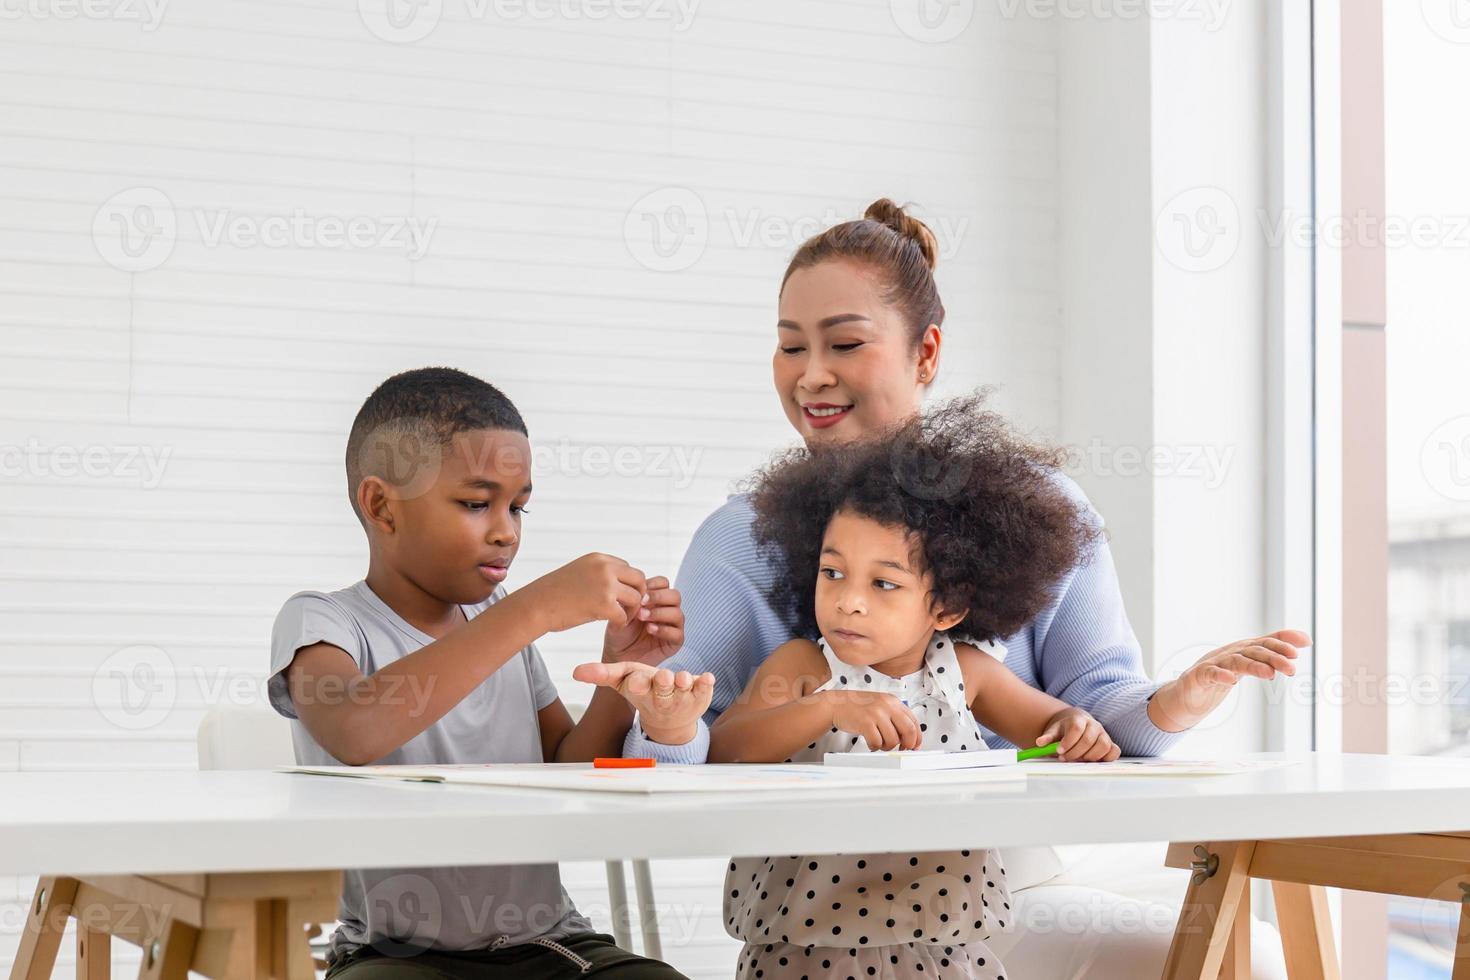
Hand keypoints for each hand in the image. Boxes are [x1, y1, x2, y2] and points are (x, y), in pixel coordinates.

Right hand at [521, 553, 646, 633]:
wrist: (536, 605)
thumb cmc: (554, 593)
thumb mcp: (579, 572)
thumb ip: (599, 574)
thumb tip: (619, 583)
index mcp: (599, 558)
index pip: (628, 567)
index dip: (628, 584)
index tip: (622, 596)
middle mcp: (605, 568)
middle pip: (639, 579)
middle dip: (638, 594)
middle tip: (629, 608)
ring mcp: (606, 585)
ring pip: (636, 598)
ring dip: (632, 610)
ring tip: (621, 617)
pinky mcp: (604, 605)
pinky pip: (624, 615)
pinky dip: (622, 623)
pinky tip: (614, 625)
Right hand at [573, 661, 713, 745]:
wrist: (669, 719)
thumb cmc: (644, 691)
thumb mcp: (623, 680)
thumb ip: (602, 674)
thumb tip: (576, 671)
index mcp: (642, 691)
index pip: (637, 687)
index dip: (638, 683)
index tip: (636, 680)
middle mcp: (662, 696)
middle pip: (662, 689)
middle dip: (662, 683)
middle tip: (662, 677)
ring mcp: (683, 696)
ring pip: (684, 687)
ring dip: (684, 681)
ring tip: (684, 678)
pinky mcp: (700, 694)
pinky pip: (705, 689)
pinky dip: (706, 684)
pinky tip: (707, 677)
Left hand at [602, 576, 683, 666]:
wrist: (617, 656)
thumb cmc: (620, 634)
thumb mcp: (621, 613)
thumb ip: (632, 602)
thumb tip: (640, 592)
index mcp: (656, 600)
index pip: (664, 583)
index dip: (653, 585)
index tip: (639, 592)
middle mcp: (667, 610)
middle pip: (675, 595)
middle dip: (659, 597)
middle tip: (642, 602)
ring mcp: (673, 626)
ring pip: (677, 613)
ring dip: (659, 613)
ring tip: (643, 617)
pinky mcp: (675, 643)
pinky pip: (677, 633)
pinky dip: (663, 629)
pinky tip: (650, 629)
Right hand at [826, 690, 921, 751]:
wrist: (835, 704)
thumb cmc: (858, 707)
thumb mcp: (880, 705)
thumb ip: (894, 717)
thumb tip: (909, 738)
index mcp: (893, 701)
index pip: (914, 721)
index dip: (917, 737)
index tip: (914, 746)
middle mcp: (887, 705)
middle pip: (909, 730)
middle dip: (908, 744)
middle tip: (902, 749)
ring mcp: (876, 713)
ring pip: (893, 740)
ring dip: (887, 747)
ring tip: (879, 743)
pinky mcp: (865, 722)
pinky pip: (877, 742)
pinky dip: (875, 747)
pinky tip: (871, 743)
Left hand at [1037, 707, 1119, 761]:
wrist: (1077, 723)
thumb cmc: (1065, 729)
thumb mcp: (1054, 730)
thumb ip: (1047, 737)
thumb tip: (1039, 743)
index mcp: (1079, 719)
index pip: (1076, 729)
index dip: (1068, 742)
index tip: (1059, 751)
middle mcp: (1094, 725)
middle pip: (1088, 739)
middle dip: (1075, 752)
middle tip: (1065, 758)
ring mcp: (1104, 734)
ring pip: (1103, 745)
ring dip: (1089, 756)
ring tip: (1078, 759)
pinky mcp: (1110, 744)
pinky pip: (1114, 751)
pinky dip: (1106, 758)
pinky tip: (1092, 761)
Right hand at [1148, 629, 1308, 732]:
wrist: (1184, 695)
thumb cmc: (1217, 678)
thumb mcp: (1244, 666)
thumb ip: (1269, 656)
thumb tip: (1304, 642)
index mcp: (1241, 650)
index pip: (1265, 641)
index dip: (1284, 639)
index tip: (1306, 643)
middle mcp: (1228, 653)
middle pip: (1254, 650)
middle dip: (1275, 656)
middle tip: (1292, 666)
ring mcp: (1212, 663)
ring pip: (1236, 661)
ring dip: (1254, 666)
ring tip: (1271, 674)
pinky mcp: (1197, 677)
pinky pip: (1210, 674)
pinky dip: (1220, 675)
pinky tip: (1230, 680)